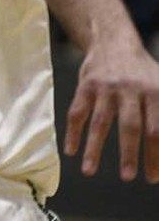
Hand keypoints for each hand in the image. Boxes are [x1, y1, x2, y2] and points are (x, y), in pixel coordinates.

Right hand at [64, 41, 158, 182]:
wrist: (114, 42)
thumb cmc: (144, 74)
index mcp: (155, 93)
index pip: (157, 130)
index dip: (155, 155)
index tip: (152, 178)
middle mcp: (131, 89)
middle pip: (131, 126)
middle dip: (129, 154)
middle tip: (128, 177)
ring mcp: (106, 88)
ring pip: (100, 122)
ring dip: (94, 148)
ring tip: (89, 172)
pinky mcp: (85, 86)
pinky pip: (77, 112)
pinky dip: (72, 132)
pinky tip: (70, 150)